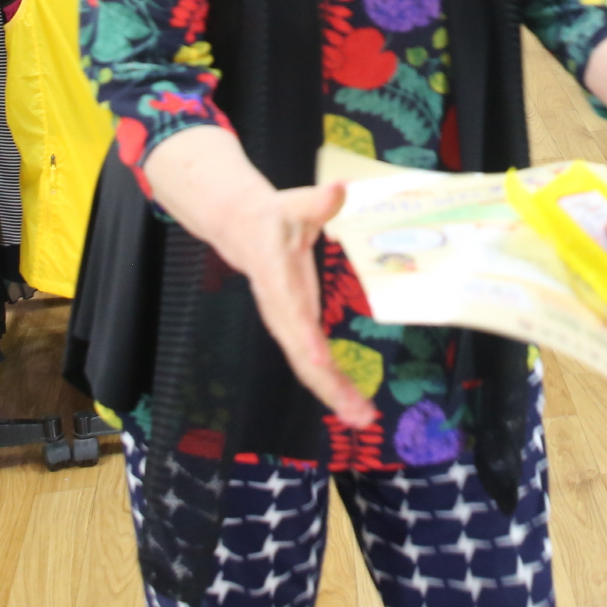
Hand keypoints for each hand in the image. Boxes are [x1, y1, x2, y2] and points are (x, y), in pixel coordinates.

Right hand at [210, 180, 376, 428]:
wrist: (243, 228)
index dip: (305, 338)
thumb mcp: (294, 204)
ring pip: (308, 368)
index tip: (320, 360)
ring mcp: (288, 325)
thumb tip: (339, 189)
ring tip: (363, 417)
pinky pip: (314, 363)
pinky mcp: (297, 330)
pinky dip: (333, 385)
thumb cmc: (274, 216)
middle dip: (329, 385)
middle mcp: (281, 312)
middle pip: (302, 355)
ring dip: (334, 394)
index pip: (291, 314)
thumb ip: (317, 201)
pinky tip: (354, 404)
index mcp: (279, 282)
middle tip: (359, 412)